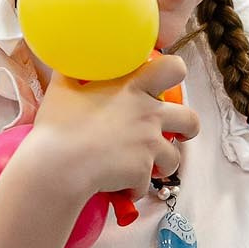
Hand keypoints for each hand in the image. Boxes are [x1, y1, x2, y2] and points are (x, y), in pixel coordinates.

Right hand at [32, 53, 199, 200]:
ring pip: (174, 158)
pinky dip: (134, 187)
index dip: (174, 72)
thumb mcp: (63, 88)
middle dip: (188, 129)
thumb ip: (72, 72)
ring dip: (162, 164)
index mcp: (133, 88)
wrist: (60, 163)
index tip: (166, 82)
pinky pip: (145, 184)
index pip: (173, 68)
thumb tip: (66, 60)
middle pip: (190, 120)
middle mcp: (149, 114)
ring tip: (147, 168)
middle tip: (178, 133)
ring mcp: (149, 144)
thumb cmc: (58, 125)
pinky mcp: (143, 171)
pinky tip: (120, 187)